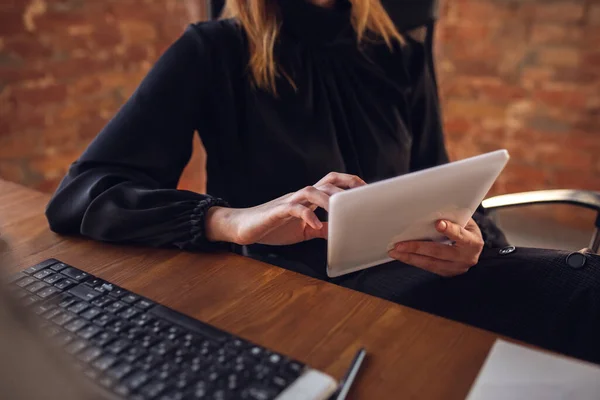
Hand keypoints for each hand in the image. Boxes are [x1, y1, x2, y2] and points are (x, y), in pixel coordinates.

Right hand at [205, 172, 365, 245]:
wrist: (243, 227)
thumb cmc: (273, 226)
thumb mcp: (302, 230)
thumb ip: (319, 228)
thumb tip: (338, 232)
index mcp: (308, 199)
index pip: (332, 183)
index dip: (350, 183)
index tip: (367, 191)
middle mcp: (301, 196)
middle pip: (327, 181)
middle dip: (346, 185)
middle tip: (363, 196)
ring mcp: (289, 202)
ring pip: (312, 190)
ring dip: (329, 199)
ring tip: (341, 211)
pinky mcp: (277, 211)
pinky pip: (294, 209)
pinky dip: (307, 215)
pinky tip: (316, 225)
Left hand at [388, 218, 484, 276]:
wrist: (473, 247)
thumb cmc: (465, 228)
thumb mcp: (464, 220)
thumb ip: (452, 217)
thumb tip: (431, 211)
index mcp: (473, 242)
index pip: (460, 235)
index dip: (449, 229)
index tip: (438, 223)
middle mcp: (466, 258)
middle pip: (439, 252)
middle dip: (417, 248)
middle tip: (399, 244)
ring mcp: (456, 268)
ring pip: (430, 263)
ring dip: (410, 257)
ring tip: (394, 252)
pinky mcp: (447, 273)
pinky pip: (427, 268)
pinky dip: (413, 261)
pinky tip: (402, 256)